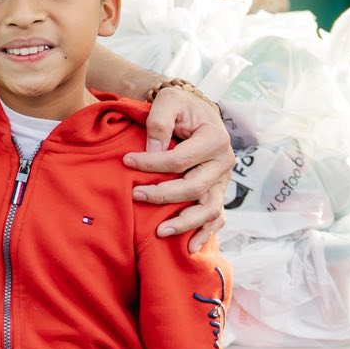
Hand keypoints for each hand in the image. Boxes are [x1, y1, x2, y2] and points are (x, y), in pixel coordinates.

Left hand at [124, 88, 232, 251]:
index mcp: (215, 139)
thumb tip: (151, 151)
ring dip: (184, 223)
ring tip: (160, 232)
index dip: (151, 163)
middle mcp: (224, 162)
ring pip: (208, 209)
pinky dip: (205, 233)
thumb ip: (159, 123)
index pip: (180, 159)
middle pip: (193, 187)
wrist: (196, 113)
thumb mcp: (168, 101)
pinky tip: (189, 247)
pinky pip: (216, 218)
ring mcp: (223, 181)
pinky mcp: (218, 193)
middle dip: (162, 195)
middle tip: (134, 195)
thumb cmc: (180, 107)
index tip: (126, 161)